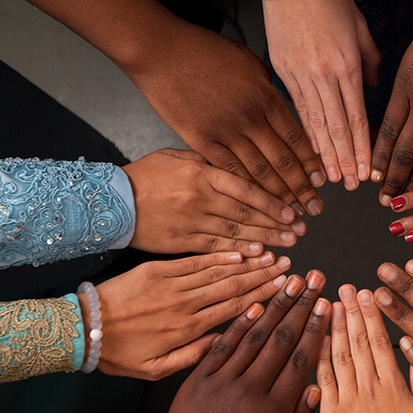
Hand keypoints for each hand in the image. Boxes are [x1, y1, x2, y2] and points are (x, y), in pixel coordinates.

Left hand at [78, 251, 291, 379]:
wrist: (83, 328)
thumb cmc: (118, 354)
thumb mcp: (155, 369)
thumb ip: (193, 357)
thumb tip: (224, 343)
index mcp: (186, 330)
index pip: (235, 308)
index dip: (263, 296)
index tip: (284, 288)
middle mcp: (184, 304)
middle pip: (233, 285)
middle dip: (263, 276)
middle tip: (288, 267)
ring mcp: (171, 284)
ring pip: (218, 271)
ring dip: (247, 262)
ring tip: (271, 255)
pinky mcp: (157, 270)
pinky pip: (194, 261)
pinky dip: (218, 255)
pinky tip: (238, 250)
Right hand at [123, 148, 305, 255]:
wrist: (112, 201)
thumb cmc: (146, 176)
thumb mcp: (178, 157)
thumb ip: (209, 162)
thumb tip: (239, 164)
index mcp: (203, 172)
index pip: (247, 188)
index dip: (273, 201)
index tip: (293, 210)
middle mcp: (200, 197)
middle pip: (247, 213)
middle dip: (277, 224)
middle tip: (300, 231)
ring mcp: (192, 221)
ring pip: (236, 233)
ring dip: (265, 240)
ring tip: (287, 246)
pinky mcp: (182, 241)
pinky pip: (216, 248)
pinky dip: (238, 253)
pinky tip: (257, 256)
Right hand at [127, 22, 325, 215]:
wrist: (160, 50)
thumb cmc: (202, 50)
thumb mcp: (248, 61)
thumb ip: (267, 89)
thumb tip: (280, 108)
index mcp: (264, 97)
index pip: (297, 139)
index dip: (311, 163)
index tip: (322, 180)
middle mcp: (249, 118)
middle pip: (282, 162)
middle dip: (301, 188)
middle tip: (314, 207)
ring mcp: (224, 132)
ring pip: (258, 173)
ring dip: (277, 196)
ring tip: (290, 215)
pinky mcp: (199, 141)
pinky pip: (228, 171)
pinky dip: (244, 190)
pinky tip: (256, 203)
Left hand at [166, 271, 330, 412]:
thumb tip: (317, 389)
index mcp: (275, 409)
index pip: (302, 359)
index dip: (316, 329)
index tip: (325, 306)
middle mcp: (253, 388)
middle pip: (283, 339)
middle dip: (301, 306)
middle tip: (314, 280)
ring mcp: (225, 380)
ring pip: (255, 336)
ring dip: (275, 305)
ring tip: (290, 281)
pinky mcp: (200, 378)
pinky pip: (223, 345)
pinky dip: (239, 323)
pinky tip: (253, 305)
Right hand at [263, 0, 380, 190]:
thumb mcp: (359, 25)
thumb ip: (371, 58)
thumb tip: (375, 84)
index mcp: (346, 65)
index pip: (357, 117)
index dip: (362, 148)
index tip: (367, 171)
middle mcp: (322, 75)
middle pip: (337, 128)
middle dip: (345, 160)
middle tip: (352, 186)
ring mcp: (298, 75)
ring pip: (315, 123)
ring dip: (325, 154)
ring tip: (332, 177)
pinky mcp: (281, 70)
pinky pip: (296, 107)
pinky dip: (305, 131)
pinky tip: (311, 149)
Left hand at [316, 285, 412, 412]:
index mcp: (394, 386)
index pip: (382, 341)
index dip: (374, 315)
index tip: (369, 293)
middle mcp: (370, 387)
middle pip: (360, 341)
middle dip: (354, 311)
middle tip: (347, 287)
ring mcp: (348, 399)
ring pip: (341, 354)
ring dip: (336, 326)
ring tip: (332, 303)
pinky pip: (323, 379)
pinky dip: (319, 356)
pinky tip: (317, 336)